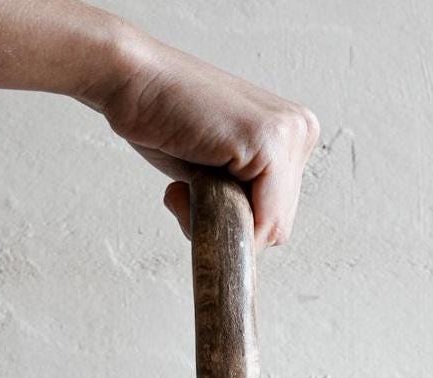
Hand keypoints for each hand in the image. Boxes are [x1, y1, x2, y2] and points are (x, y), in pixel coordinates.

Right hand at [91, 31, 319, 247]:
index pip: (279, 216)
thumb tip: (248, 242)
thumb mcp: (218, 170)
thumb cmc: (164, 122)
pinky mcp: (269, 141)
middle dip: (228, 224)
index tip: (199, 193)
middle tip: (187, 188)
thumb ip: (244, 196)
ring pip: (268, 230)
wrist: (131, 80)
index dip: (234, 223)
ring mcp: (290, 134)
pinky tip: (183, 186)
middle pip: (277, 226)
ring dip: (217, 224)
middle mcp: (300, 130)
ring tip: (186, 183)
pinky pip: (257, 224)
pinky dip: (214, 222)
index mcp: (293, 134)